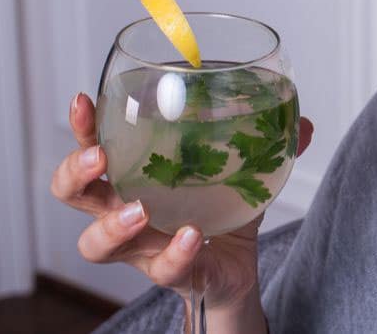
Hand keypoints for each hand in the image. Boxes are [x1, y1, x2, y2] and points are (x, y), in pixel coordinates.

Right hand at [50, 93, 313, 311]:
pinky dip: (176, 252)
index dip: (83, 128)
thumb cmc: (221, 213)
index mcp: (134, 176)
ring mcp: (143, 249)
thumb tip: (302, 122)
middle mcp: (124, 212)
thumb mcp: (242, 172)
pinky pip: (164, 268)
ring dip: (113, 224)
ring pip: (97, 244)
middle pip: (74, 195)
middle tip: (100, 157)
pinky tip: (191, 234)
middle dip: (76, 173)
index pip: (93, 147)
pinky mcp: (172, 274)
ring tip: (140, 208)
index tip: (83, 102)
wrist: (235, 272)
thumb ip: (269, 144)